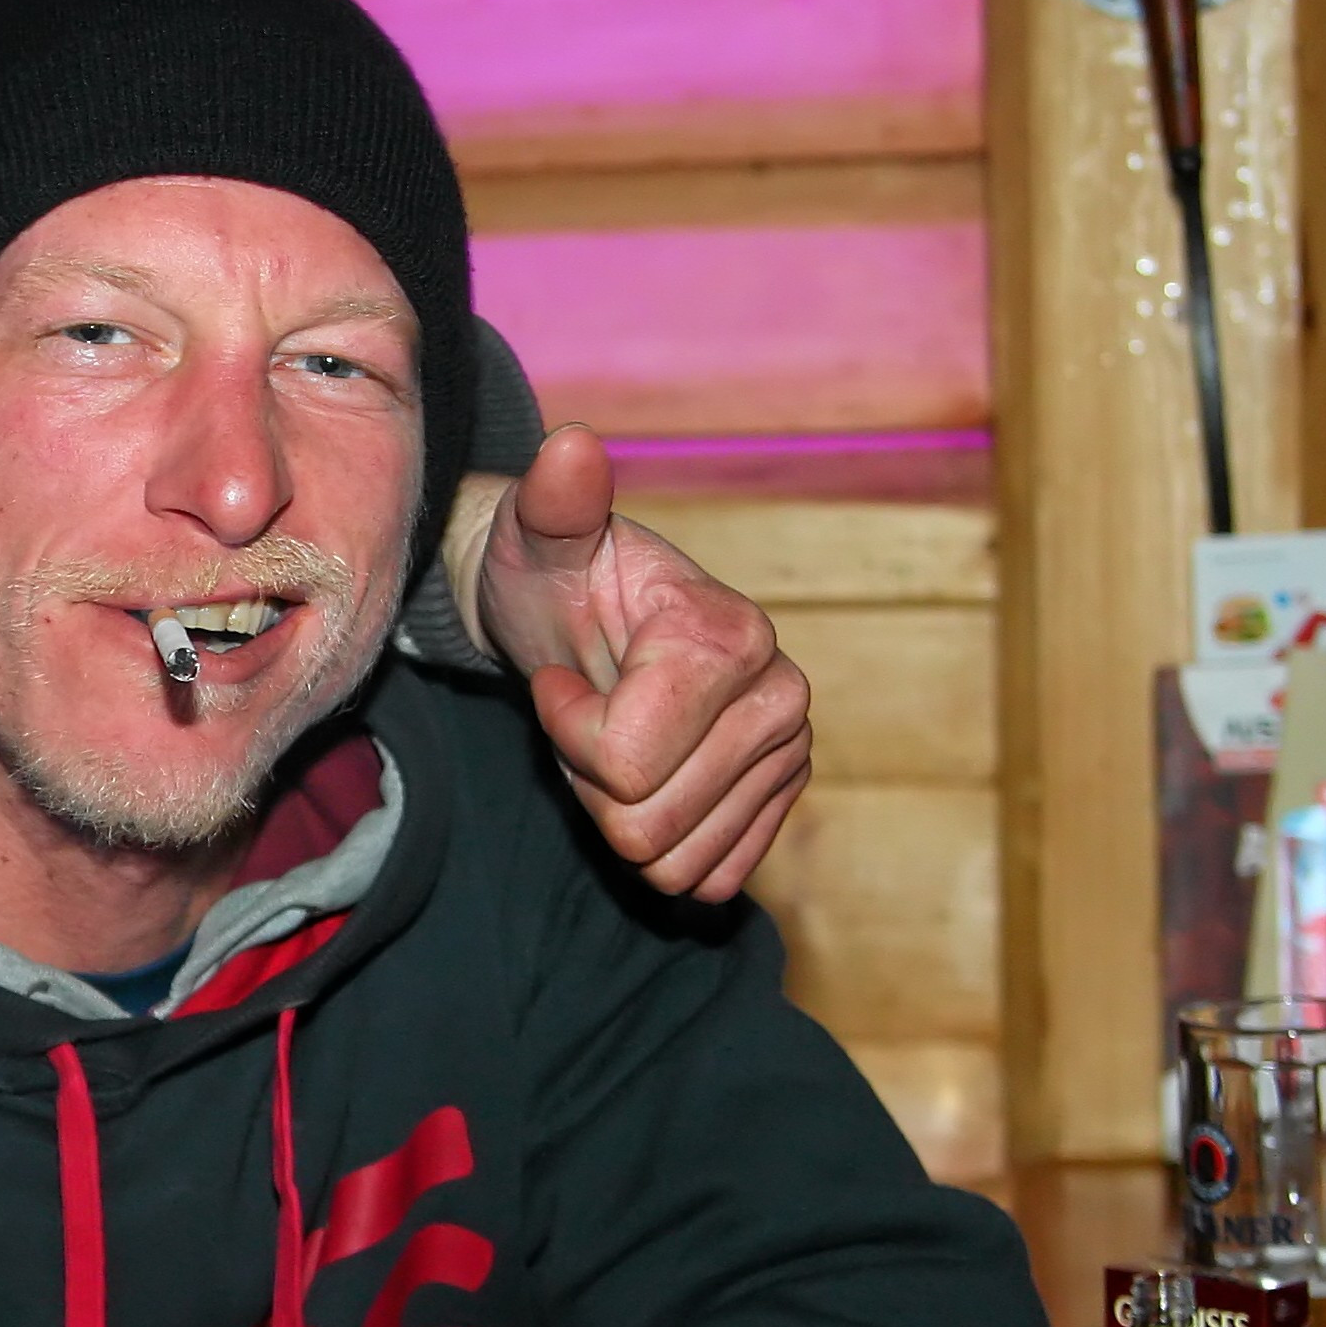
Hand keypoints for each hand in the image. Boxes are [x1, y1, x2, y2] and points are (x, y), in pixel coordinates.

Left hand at [448, 425, 812, 901]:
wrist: (579, 613)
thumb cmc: (551, 576)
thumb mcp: (535, 537)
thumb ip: (554, 502)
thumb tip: (570, 447)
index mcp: (730, 637)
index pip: (625, 765)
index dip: (568, 733)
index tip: (564, 680)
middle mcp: (783, 696)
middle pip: (646, 825)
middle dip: (592, 783)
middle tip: (589, 716)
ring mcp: (789, 754)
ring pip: (671, 863)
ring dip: (620, 813)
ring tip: (617, 740)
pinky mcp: (780, 802)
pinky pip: (705, 879)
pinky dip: (660, 842)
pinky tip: (650, 774)